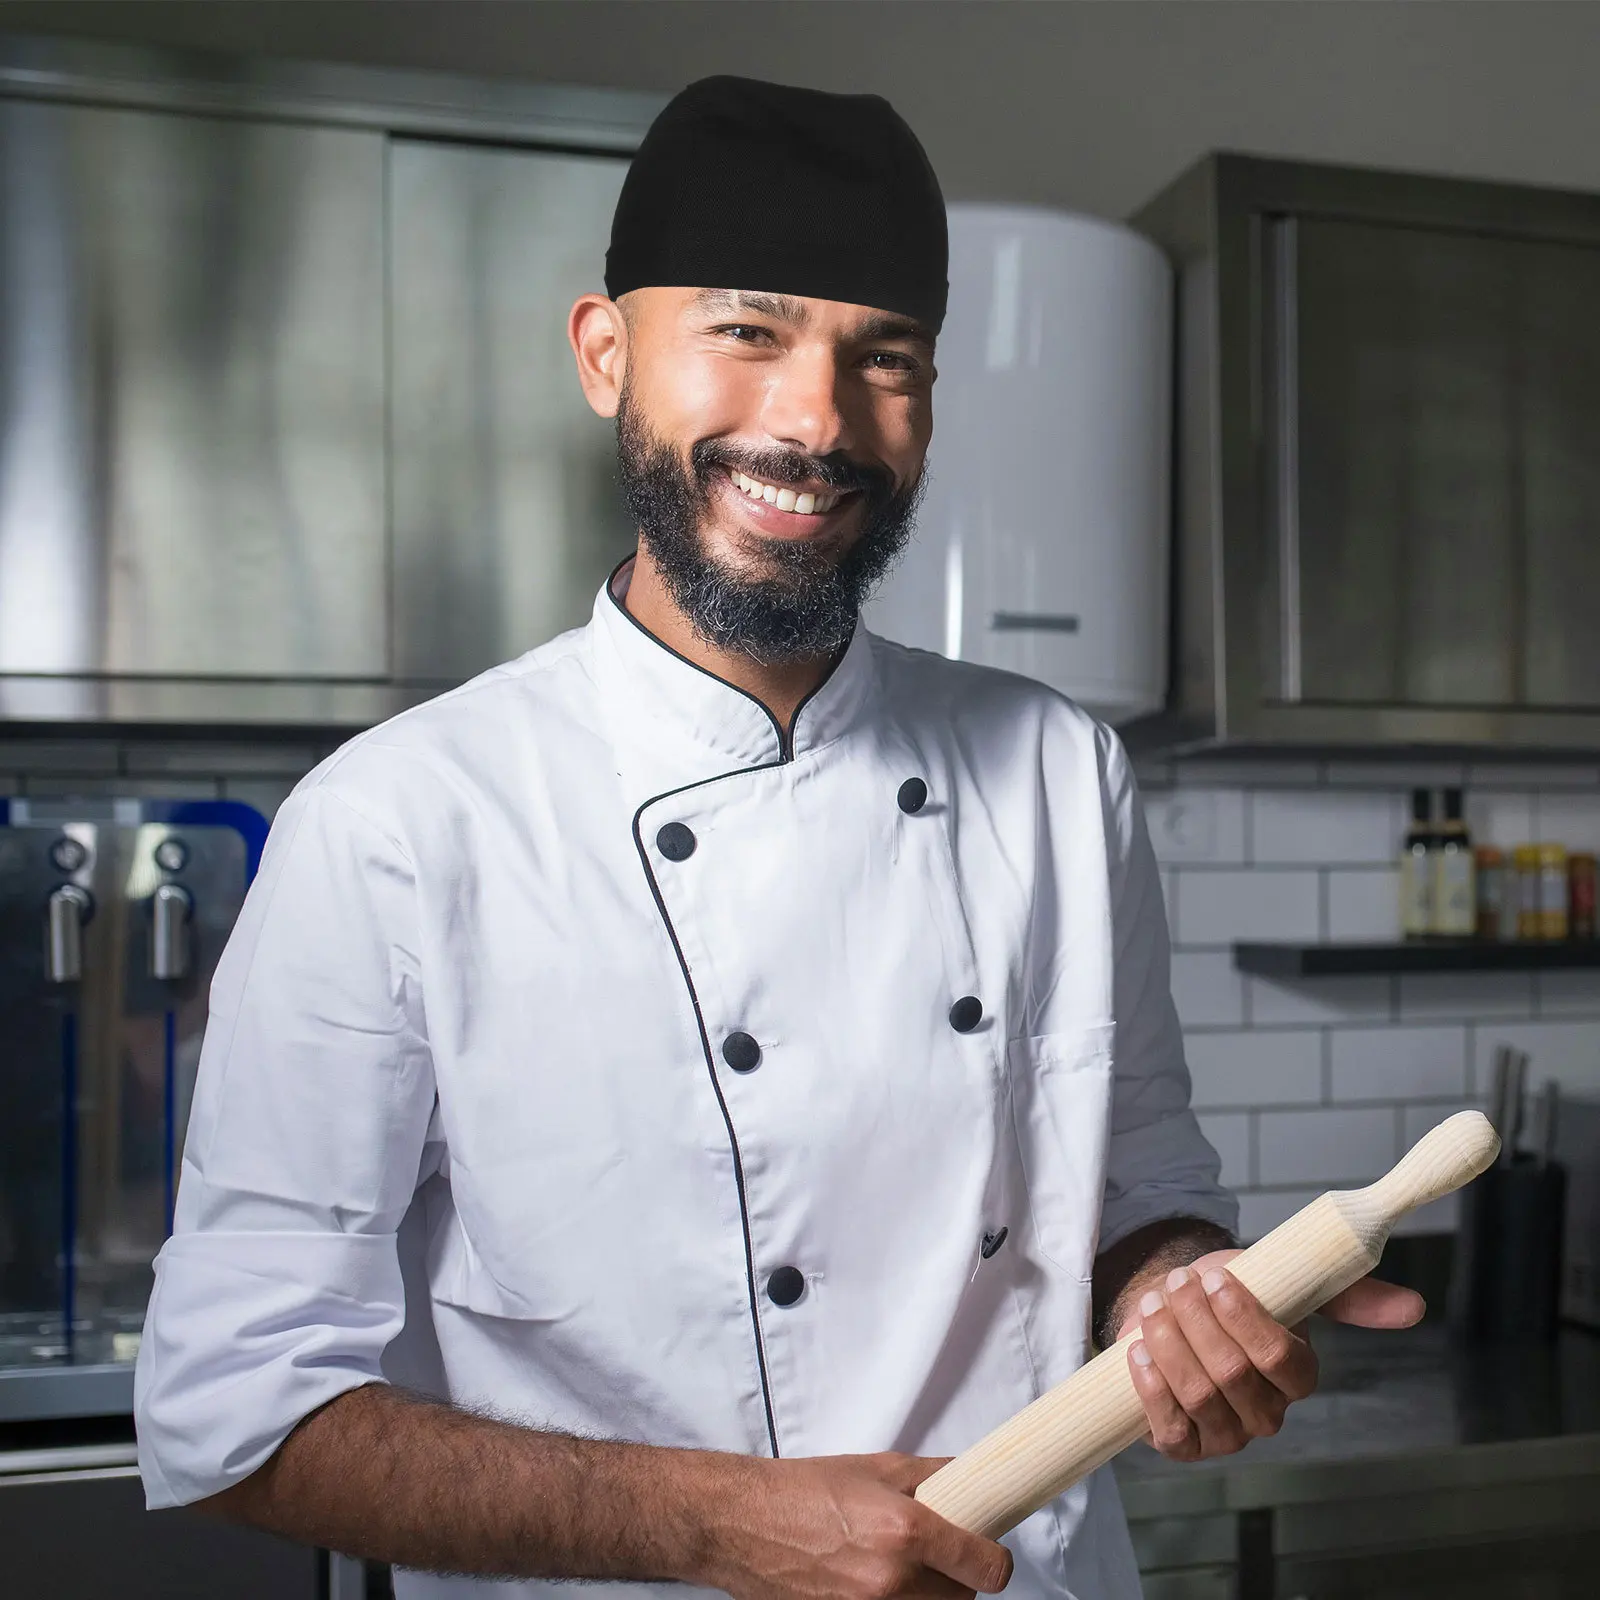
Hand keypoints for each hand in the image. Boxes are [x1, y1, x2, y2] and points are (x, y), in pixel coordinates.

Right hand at [697, 1451, 1012, 1599]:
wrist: (743, 1523)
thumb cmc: (800, 1491)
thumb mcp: (874, 1467)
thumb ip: (930, 1476)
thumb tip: (968, 1477)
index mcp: (904, 1531)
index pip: (985, 1567)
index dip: (994, 1559)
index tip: (989, 1549)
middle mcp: (892, 1581)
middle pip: (962, 1598)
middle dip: (957, 1575)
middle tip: (939, 1551)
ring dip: (927, 1593)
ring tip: (902, 1565)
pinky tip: (872, 1580)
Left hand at [1116, 1249, 1423, 1462]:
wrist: (1176, 1306)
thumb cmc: (1232, 1295)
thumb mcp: (1286, 1284)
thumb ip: (1348, 1296)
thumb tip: (1414, 1306)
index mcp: (1298, 1376)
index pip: (1280, 1359)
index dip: (1243, 1318)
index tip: (1214, 1278)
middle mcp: (1266, 1414)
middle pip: (1231, 1375)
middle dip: (1196, 1323)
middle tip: (1176, 1284)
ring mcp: (1225, 1435)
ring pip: (1198, 1396)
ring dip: (1168, 1344)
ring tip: (1154, 1304)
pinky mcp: (1184, 1445)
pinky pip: (1169, 1430)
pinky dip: (1150, 1388)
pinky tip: (1139, 1352)